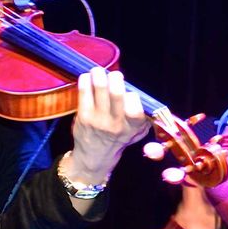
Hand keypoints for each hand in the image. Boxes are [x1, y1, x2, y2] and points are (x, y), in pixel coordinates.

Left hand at [66, 67, 150, 185]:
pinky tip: (87, 79)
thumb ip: (143, 117)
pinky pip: (84, 91)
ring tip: (98, 72)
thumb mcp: (137, 133)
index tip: (129, 92)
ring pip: (99, 88)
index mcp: (132, 127)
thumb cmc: (117, 139)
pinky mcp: (84, 116)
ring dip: (99, 74)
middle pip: (116, 93)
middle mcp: (116, 123)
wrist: (95, 157)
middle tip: (114, 76)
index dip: (133, 96)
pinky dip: (85, 80)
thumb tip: (144, 97)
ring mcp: (98, 119)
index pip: (136, 109)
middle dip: (115, 78)